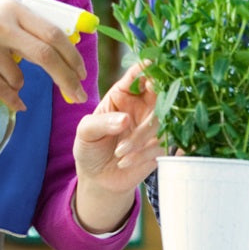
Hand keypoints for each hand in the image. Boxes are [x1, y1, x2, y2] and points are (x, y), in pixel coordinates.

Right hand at [0, 0, 87, 109]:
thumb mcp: (0, 11)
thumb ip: (30, 24)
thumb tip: (69, 41)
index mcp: (14, 8)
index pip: (54, 34)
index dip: (72, 57)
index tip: (83, 74)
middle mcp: (1, 24)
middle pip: (46, 56)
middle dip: (67, 79)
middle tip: (77, 95)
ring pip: (20, 77)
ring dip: (21, 85)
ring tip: (7, 79)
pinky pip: (2, 90)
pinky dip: (12, 99)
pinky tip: (15, 102)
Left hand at [73, 63, 160, 230]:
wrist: (98, 179)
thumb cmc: (89, 148)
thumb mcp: (86, 132)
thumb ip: (101, 122)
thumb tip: (125, 120)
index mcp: (124, 93)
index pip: (138, 75)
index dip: (146, 70)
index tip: (150, 76)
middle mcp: (143, 106)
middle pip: (161, 93)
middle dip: (155, 102)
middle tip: (136, 116)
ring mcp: (154, 126)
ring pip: (162, 122)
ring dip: (141, 138)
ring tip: (119, 152)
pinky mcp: (161, 146)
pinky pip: (163, 145)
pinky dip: (144, 154)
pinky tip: (125, 162)